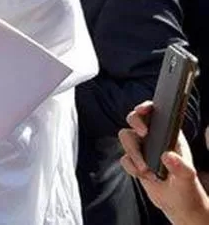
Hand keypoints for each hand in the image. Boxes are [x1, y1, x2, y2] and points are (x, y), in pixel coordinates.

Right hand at [119, 101, 208, 221]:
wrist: (177, 203)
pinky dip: (131, 167)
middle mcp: (153, 137)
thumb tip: (167, 155)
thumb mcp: (188, 177)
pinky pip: (124, 158)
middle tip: (144, 134)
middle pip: (134, 119)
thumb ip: (180, 167)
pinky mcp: (133, 161)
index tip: (143, 110)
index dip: (147, 107)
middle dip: (136, 123)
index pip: (155, 113)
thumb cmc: (186, 187)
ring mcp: (142, 149)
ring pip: (126, 137)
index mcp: (169, 134)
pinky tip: (144, 176)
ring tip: (146, 170)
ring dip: (134, 152)